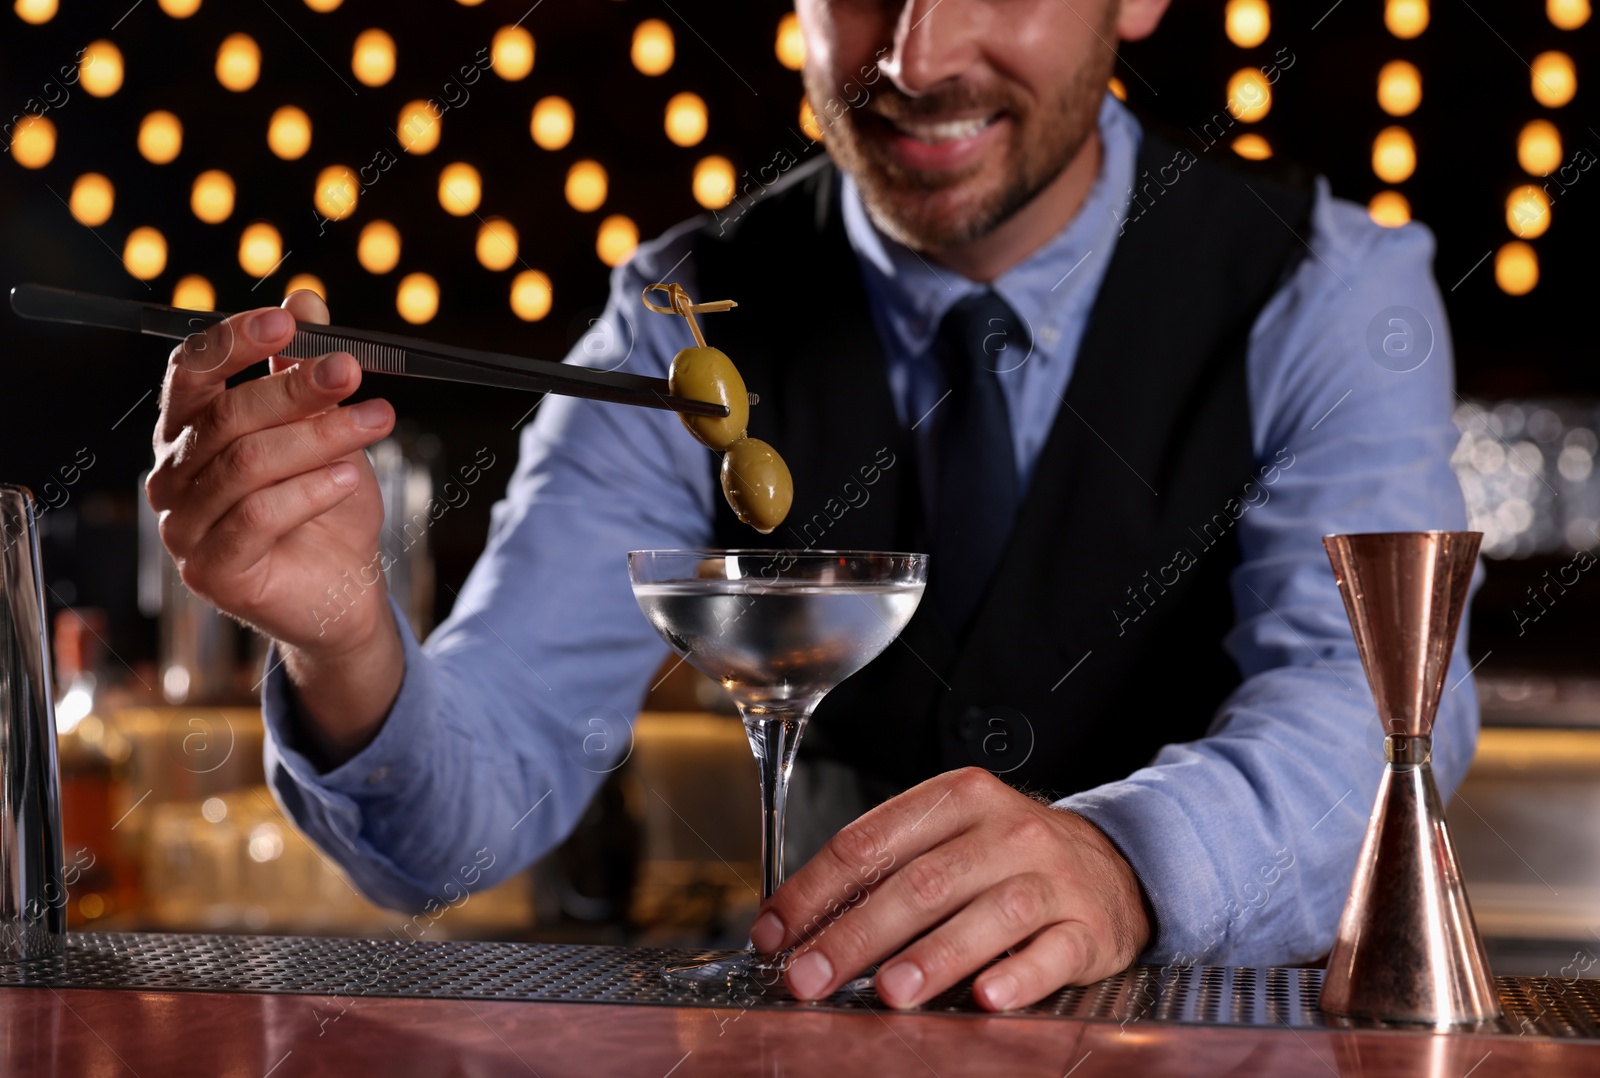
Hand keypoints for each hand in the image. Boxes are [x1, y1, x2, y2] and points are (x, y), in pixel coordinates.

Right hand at [145, 290, 402, 755]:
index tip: (290, 321)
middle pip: (227, 415)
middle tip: (353, 372)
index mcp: (187, 432)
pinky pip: (259, 516)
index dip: (234, 340)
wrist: (344, 589)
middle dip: (295, 388)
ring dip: (319, 437)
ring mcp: (182, 528)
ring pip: (248, 464)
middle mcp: (172, 476)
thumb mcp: (324, 428)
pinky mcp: (209, 571)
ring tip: (376, 423)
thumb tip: (305, 299)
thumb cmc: (328, 505)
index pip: (191, 372)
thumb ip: (303, 370)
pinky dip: (312, 490)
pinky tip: (350, 477)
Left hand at [749, 767, 1150, 1010]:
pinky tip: (986, 996)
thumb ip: (886, 869)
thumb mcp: (949, 838)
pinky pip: (1052, 952)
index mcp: (957, 798)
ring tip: (890, 990)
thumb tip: (803, 925)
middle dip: (856, 935)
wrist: (1114, 865)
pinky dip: (1018, 975)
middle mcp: (1005, 830)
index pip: (870, 840)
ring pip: (987, 914)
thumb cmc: (1008, 856)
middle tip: (810, 977)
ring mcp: (1051, 877)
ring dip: (934, 955)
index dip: (814, 890)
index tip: (774, 933)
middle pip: (921, 883)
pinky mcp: (1088, 926)